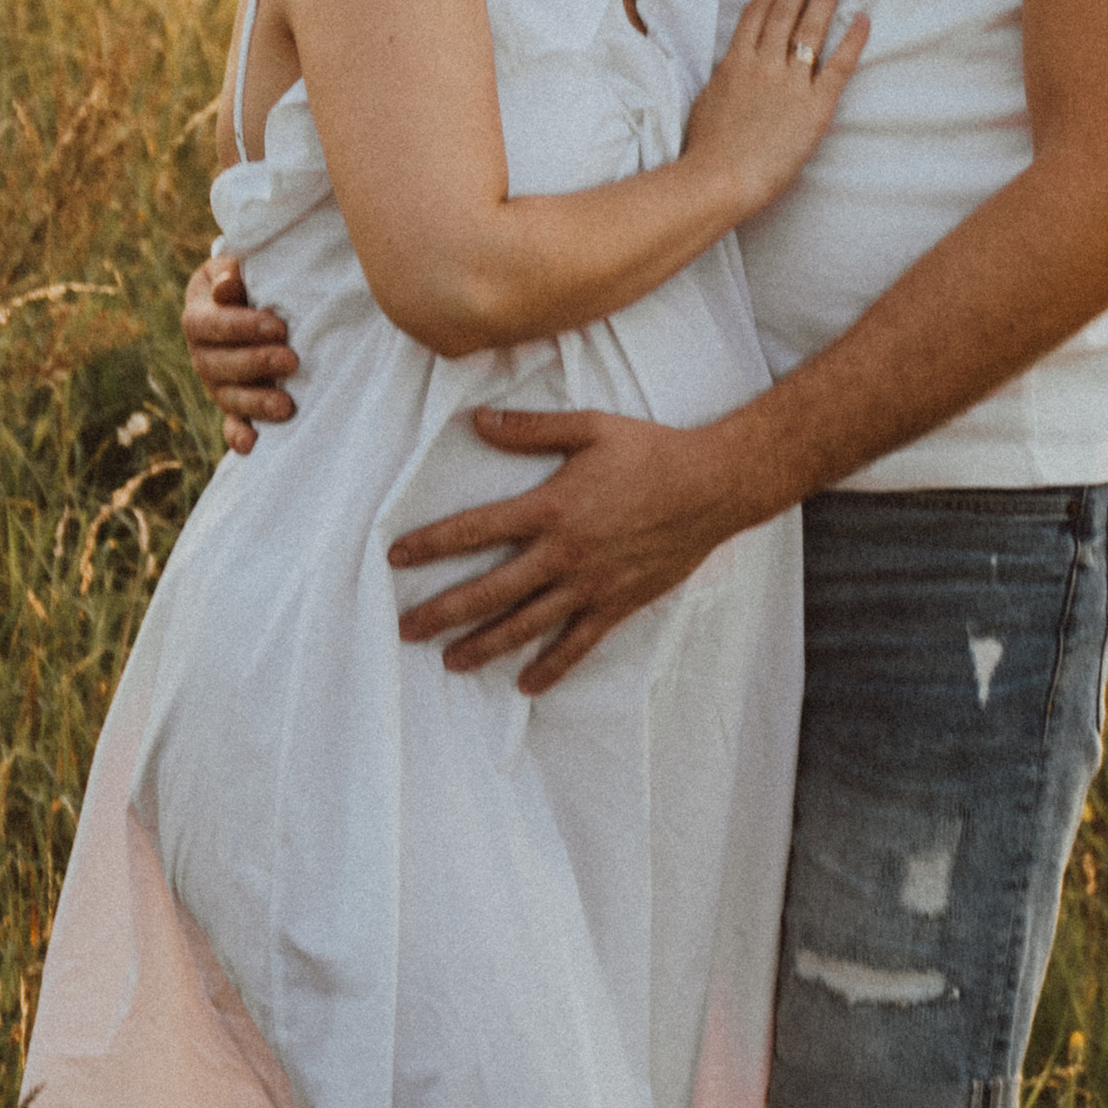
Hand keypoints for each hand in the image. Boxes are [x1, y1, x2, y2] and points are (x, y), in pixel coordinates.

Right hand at [184, 252, 300, 456]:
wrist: (243, 296)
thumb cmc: (244, 277)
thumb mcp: (234, 267)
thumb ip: (231, 274)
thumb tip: (228, 288)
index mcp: (198, 316)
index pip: (212, 325)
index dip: (243, 327)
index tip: (280, 327)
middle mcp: (201, 353)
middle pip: (218, 365)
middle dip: (256, 364)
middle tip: (292, 362)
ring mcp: (215, 381)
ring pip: (226, 396)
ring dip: (255, 403)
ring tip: (286, 406)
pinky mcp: (231, 402)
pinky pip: (230, 422)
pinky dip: (238, 434)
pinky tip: (252, 445)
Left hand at [388, 405, 745, 689]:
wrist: (711, 487)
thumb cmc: (649, 452)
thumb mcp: (588, 428)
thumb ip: (530, 429)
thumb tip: (477, 421)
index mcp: (549, 508)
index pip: (475, 530)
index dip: (431, 544)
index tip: (396, 558)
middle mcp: (562, 555)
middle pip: (489, 592)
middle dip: (442, 613)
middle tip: (405, 629)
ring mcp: (589, 586)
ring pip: (525, 627)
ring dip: (483, 647)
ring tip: (450, 661)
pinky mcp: (616, 606)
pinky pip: (576, 646)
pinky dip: (550, 669)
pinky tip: (526, 686)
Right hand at [684, 0, 867, 218]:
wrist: (719, 177)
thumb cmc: (705, 150)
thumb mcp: (708, 102)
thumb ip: (726, 81)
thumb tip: (734, 71)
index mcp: (735, 62)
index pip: (757, 14)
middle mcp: (764, 63)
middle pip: (785, 10)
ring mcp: (790, 82)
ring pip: (811, 28)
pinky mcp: (814, 106)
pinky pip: (838, 66)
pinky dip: (852, 41)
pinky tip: (863, 19)